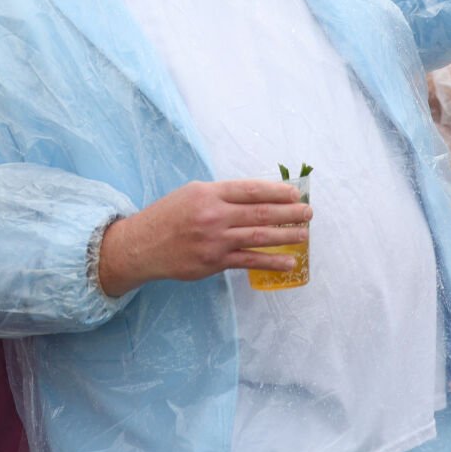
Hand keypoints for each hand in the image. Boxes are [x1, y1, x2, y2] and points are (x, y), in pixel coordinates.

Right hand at [97, 180, 310, 297]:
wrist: (141, 245)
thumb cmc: (168, 217)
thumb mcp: (190, 194)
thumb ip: (219, 196)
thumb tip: (255, 198)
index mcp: (207, 193)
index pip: (250, 190)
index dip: (276, 191)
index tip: (295, 192)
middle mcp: (213, 215)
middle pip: (260, 212)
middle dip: (289, 212)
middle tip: (308, 212)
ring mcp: (215, 240)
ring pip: (259, 236)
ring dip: (286, 235)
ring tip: (304, 234)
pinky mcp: (214, 261)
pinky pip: (249, 261)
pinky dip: (272, 261)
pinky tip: (289, 261)